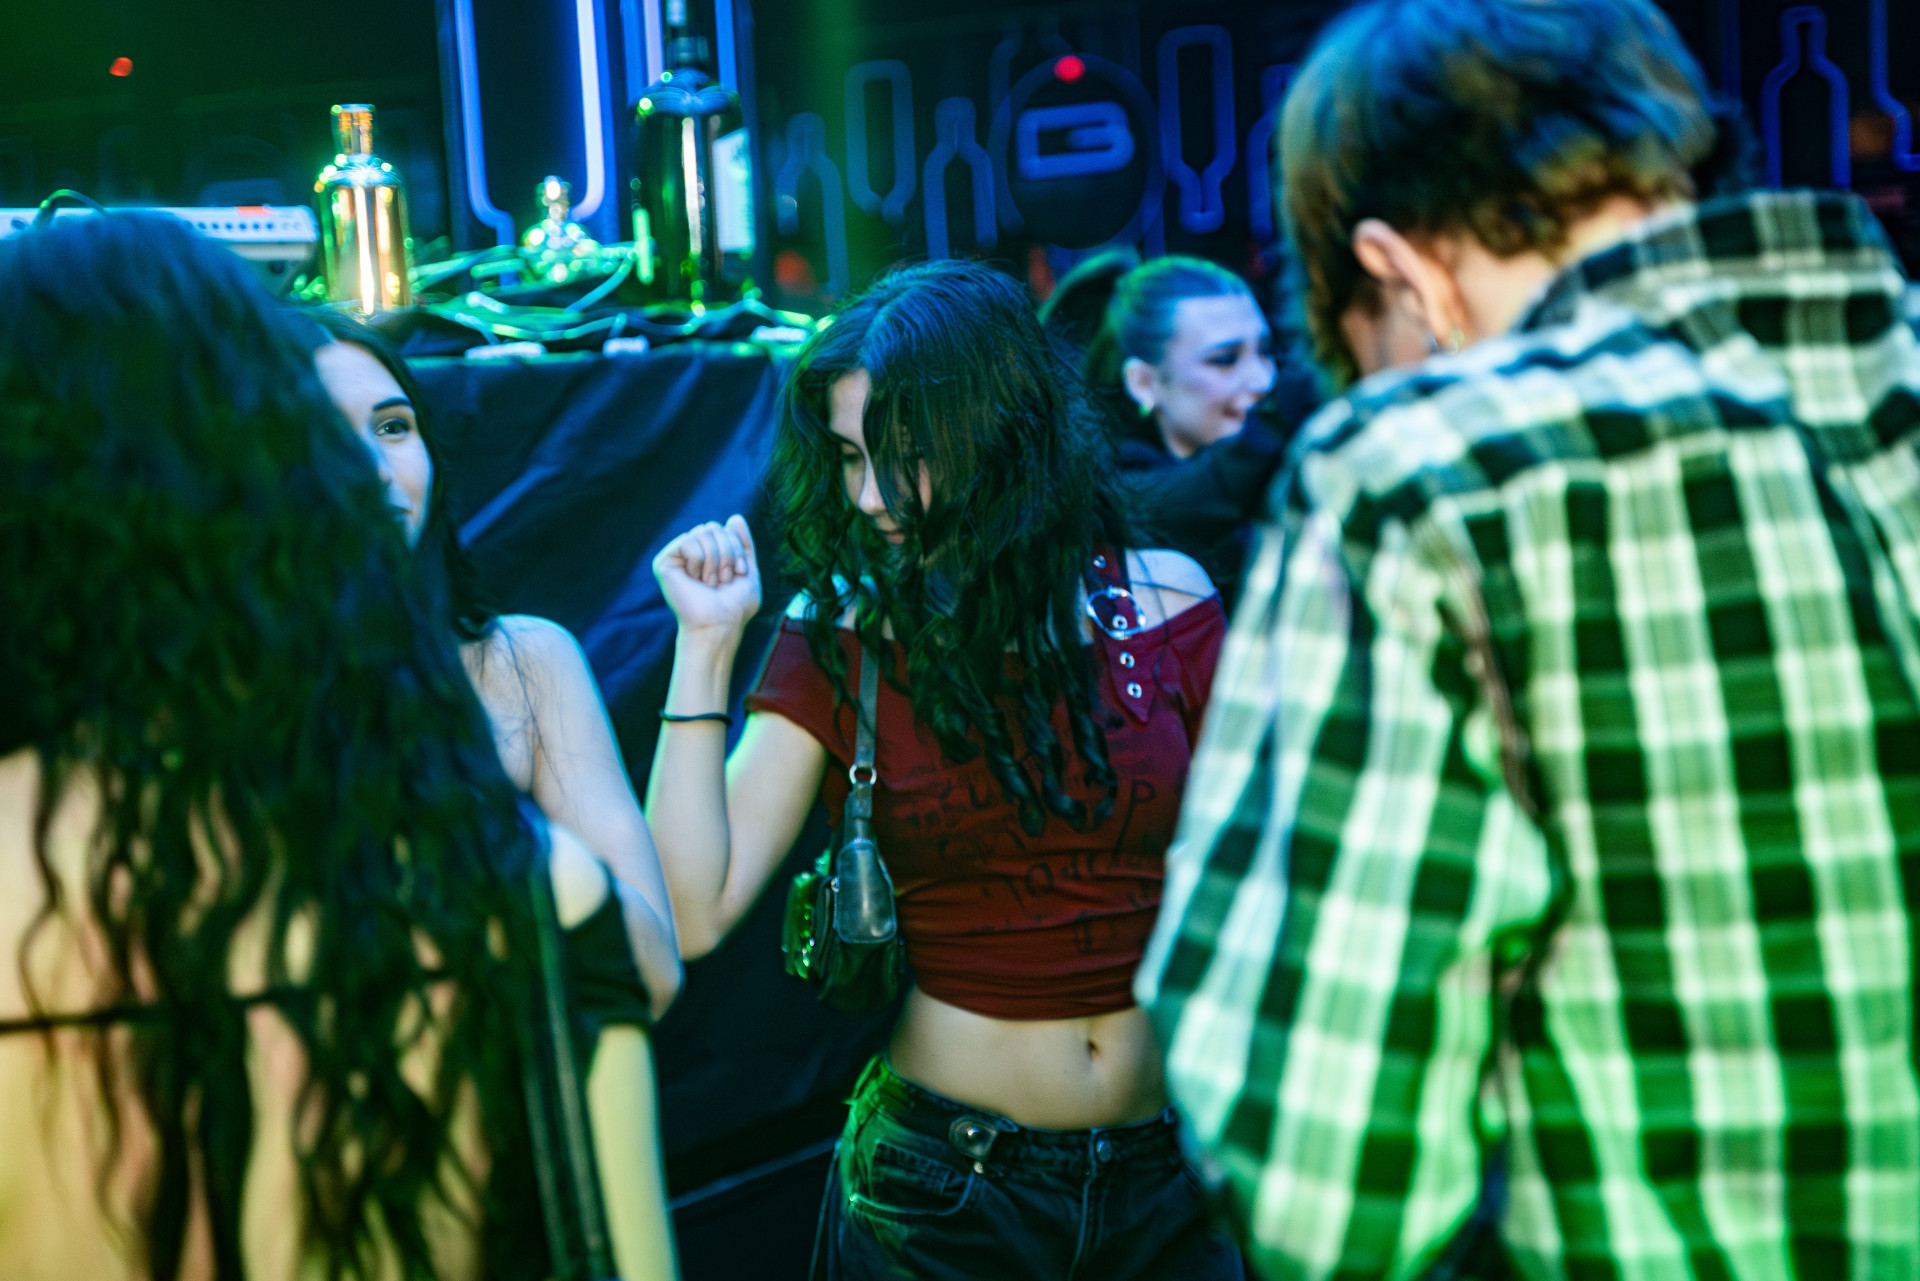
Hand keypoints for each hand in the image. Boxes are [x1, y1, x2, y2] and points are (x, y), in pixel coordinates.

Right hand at [653, 515, 760, 634]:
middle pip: (713, 527)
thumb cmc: (735, 606)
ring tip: (708, 583)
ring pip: (702, 532)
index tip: (738, 575)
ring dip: (714, 561)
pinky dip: (698, 561)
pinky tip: (694, 580)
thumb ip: (743, 544)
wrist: (719, 624)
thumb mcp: (748, 571)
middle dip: (726, 554)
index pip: (725, 528)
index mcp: (710, 553)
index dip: (737, 550)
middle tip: (721, 581)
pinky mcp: (664, 561)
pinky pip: (687, 540)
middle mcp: (692, 552)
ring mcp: (677, 556)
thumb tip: (735, 517)